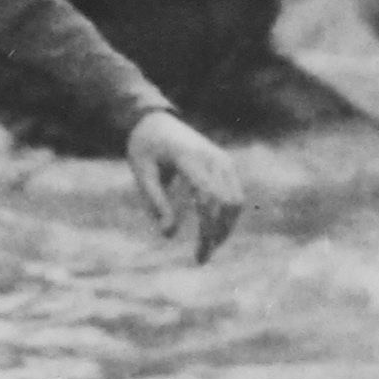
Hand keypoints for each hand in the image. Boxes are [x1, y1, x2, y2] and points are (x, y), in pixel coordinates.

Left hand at [124, 109, 244, 264]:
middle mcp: (212, 157)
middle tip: (200, 258)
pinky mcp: (225, 163)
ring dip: (225, 227)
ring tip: (207, 248)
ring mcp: (222, 159)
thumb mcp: (142, 174)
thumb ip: (156, 203)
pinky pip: (235, 194)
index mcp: (190, 158)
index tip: (198, 256)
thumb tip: (168, 235)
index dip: (207, 231)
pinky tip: (213, 232)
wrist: (154, 120)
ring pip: (236, 201)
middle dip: (217, 234)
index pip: (209, 200)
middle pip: (227, 204)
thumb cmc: (144, 147)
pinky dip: (228, 215)